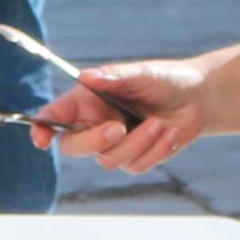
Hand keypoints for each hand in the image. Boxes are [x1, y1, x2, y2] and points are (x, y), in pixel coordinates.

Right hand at [35, 59, 207, 173]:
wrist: (198, 99)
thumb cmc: (165, 79)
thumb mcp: (142, 73)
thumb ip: (115, 77)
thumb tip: (87, 77)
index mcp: (87, 101)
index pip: (55, 117)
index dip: (42, 129)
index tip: (41, 140)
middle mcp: (94, 124)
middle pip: (73, 147)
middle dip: (95, 141)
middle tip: (119, 128)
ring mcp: (113, 145)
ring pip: (108, 160)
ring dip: (137, 143)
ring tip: (159, 123)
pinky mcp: (134, 159)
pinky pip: (135, 166)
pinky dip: (155, 150)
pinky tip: (171, 134)